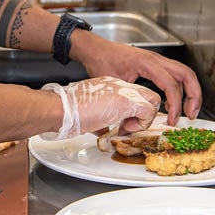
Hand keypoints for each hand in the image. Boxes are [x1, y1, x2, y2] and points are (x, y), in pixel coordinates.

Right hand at [40, 76, 160, 139]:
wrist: (62, 108)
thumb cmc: (68, 110)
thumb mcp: (90, 112)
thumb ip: (102, 118)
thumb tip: (106, 130)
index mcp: (109, 85)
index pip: (132, 93)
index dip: (135, 110)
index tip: (126, 123)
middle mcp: (119, 84)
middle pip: (147, 93)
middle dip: (145, 112)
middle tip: (131, 125)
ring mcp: (124, 91)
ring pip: (153, 99)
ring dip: (144, 118)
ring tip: (127, 127)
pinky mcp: (127, 101)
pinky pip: (149, 111)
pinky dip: (142, 124)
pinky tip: (126, 128)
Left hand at [69, 30, 202, 125]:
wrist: (95, 49)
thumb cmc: (101, 60)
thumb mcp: (115, 82)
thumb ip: (129, 99)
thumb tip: (137, 119)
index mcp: (147, 63)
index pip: (170, 84)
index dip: (175, 104)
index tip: (172, 119)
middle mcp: (155, 59)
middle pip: (186, 74)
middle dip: (193, 96)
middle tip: (191, 114)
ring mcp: (156, 60)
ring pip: (183, 73)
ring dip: (190, 91)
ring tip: (187, 111)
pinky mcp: (154, 64)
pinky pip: (174, 74)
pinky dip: (179, 88)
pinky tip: (172, 103)